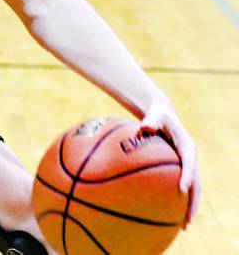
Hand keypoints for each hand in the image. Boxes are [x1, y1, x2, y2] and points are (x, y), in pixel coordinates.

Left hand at [140, 101, 199, 226]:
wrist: (161, 113)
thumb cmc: (157, 114)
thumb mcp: (155, 114)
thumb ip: (151, 121)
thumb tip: (144, 127)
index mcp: (187, 147)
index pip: (189, 164)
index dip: (187, 177)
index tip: (182, 190)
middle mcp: (190, 159)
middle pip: (196, 185)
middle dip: (193, 203)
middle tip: (186, 221)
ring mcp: (185, 166)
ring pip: (191, 190)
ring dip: (188, 208)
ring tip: (182, 226)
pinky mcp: (178, 169)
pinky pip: (178, 186)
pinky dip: (176, 200)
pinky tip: (166, 214)